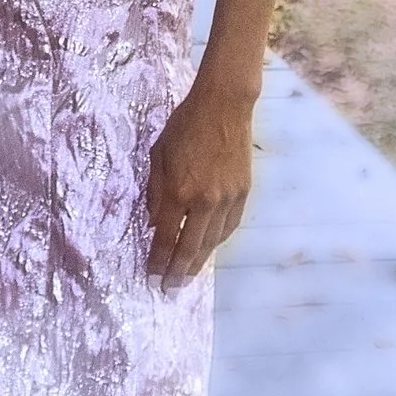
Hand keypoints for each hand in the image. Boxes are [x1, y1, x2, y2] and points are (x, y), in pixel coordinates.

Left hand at [144, 85, 254, 286]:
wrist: (224, 106)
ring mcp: (227, 199)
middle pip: (190, 247)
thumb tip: (154, 224)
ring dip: (198, 262)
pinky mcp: (243, 193)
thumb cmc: (184, 126)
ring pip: (212, 241)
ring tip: (187, 276)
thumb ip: (155, 192)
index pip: (166, 237)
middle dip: (178, 272)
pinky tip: (208, 249)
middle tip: (169, 289)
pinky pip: (229, 226)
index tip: (152, 277)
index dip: (158, 261)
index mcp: (179, 191)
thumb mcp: (158, 156)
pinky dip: (217, 242)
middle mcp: (205, 201)